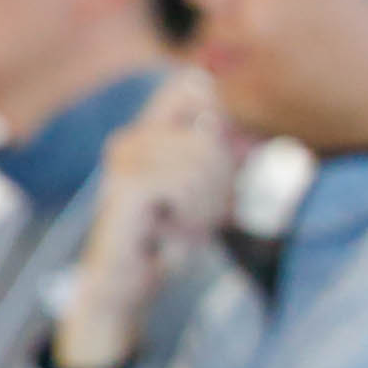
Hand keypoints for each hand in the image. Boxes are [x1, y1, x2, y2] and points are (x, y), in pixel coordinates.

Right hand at [52, 71, 242, 367]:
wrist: (127, 281)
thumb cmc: (166, 235)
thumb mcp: (206, 191)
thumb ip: (223, 154)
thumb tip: (243, 128)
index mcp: (149, 131)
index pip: (193, 87)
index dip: (219, 122)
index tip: (213, 170)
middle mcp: (131, 137)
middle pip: (212, 132)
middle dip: (219, 181)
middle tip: (193, 213)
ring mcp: (123, 159)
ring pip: (203, 159)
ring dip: (205, 204)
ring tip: (178, 224)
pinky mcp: (125, 185)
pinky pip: (184, 183)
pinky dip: (189, 214)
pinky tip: (168, 232)